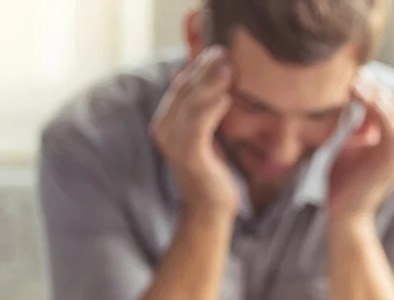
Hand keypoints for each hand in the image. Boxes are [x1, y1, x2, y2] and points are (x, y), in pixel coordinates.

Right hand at [150, 46, 238, 215]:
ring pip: (191, 104)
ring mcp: (173, 142)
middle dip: (205, 69)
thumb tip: (217, 81)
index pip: (182, 85)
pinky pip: (198, 126)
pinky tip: (227, 98)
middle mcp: (164, 128)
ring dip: (210, 83)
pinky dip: (211, 110)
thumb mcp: (208, 132)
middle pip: (184, 90)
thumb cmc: (213, 167)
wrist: (210, 206)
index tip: (219, 49)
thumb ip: (206, 109)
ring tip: (229, 67)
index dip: (199, 65)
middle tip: (225, 51)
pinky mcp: (188, 155)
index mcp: (167, 120)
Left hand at [325, 79, 393, 219]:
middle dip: (373, 88)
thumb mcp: (350, 147)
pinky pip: (391, 127)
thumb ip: (358, 128)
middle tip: (353, 72)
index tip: (352, 74)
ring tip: (356, 80)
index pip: (386, 108)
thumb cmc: (344, 182)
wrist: (345, 214)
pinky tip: (363, 96)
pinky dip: (378, 109)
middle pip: (392, 107)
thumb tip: (359, 104)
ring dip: (375, 94)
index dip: (371, 90)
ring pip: (393, 113)